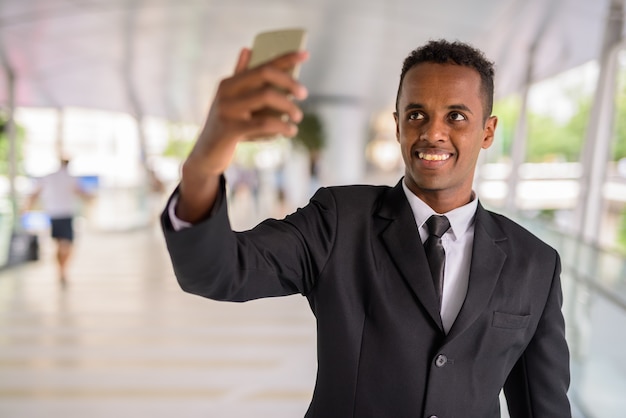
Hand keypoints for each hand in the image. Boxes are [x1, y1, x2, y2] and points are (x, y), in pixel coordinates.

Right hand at [185, 48, 308, 176]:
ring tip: (297, 118)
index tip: (306, 54)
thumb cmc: (225, 127)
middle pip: (265, 74)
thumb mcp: (232, 102)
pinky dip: (282, 126)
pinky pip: (263, 124)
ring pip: (266, 96)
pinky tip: (290, 131)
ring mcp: (226, 109)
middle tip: (304, 94)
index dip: (285, 57)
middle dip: (289, 81)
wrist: (206, 156)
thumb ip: (240, 77)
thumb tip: (247, 48)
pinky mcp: (230, 130)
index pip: (261, 64)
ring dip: (288, 106)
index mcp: (229, 82)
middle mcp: (226, 91)